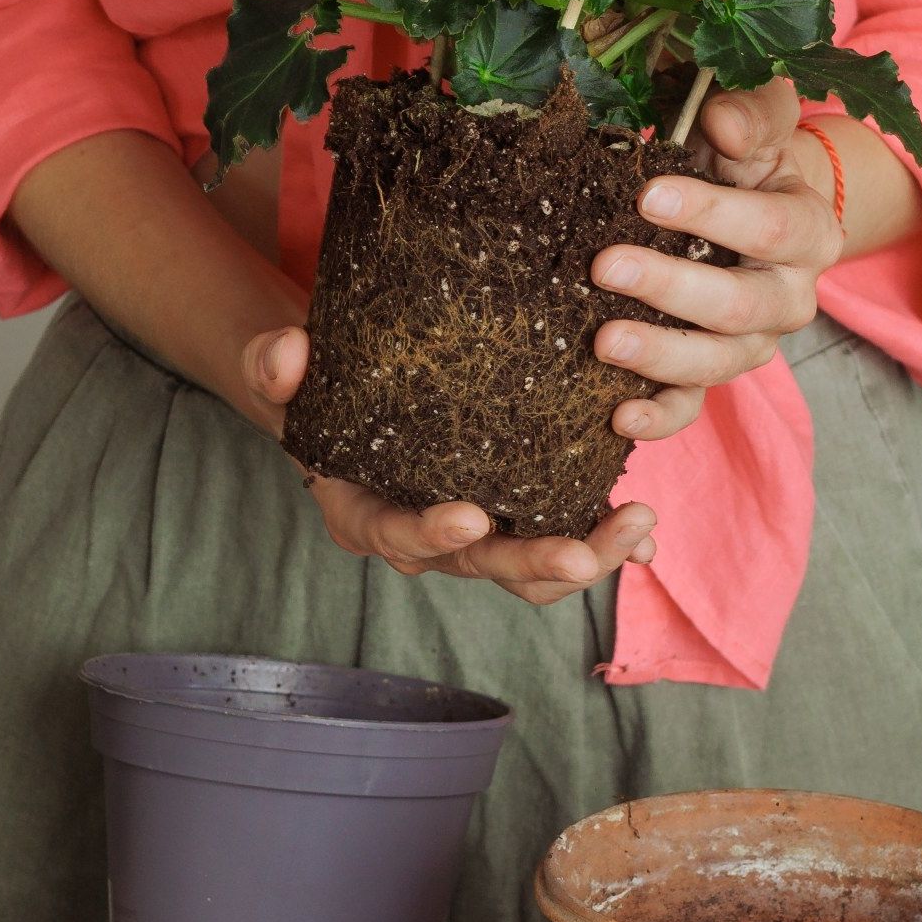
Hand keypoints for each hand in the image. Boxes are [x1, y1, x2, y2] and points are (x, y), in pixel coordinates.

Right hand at [241, 325, 656, 605]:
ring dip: (588, 554)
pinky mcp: (514, 509)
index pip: (398, 536)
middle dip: (536, 563)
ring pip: (531, 565)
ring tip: (638, 527)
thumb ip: (273, 363)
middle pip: (483, 567)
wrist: (343, 389)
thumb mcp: (278, 368)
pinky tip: (648, 537)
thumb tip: (286, 354)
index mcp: (364, 515)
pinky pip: (561, 534)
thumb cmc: (313, 384)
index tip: (470, 516)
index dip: (432, 535)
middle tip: (584, 554)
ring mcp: (474, 529)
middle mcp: (424, 537)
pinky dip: (604, 540)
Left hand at [594, 76, 844, 443]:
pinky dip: (659, 417)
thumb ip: (750, 114)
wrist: (751, 206)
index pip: (771, 227)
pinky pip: (692, 406)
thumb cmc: (745, 161)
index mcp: (810, 232)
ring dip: (659, 354)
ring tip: (603, 340)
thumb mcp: (758, 125)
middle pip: (740, 305)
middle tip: (604, 266)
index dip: (711, 213)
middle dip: (670, 288)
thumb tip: (722, 123)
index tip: (647, 195)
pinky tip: (618, 414)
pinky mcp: (713, 374)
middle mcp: (789, 298)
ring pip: (717, 362)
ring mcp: (752, 344)